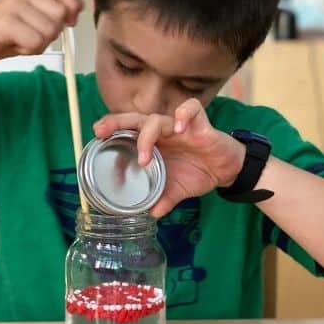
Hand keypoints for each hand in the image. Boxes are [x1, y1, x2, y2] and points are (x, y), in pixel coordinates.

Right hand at [0, 0, 83, 66]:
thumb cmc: (3, 37)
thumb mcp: (33, 22)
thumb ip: (53, 13)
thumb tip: (77, 9)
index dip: (72, 6)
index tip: (69, 23)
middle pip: (60, 14)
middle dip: (52, 33)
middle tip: (31, 37)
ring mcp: (12, 4)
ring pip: (50, 30)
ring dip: (39, 44)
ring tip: (20, 41)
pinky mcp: (6, 22)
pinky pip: (35, 41)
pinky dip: (29, 49)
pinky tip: (15, 46)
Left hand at [93, 99, 245, 217]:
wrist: (227, 170)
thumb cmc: (198, 173)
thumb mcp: (178, 191)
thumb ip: (164, 199)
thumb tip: (151, 214)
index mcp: (153, 144)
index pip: (127, 131)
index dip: (112, 130)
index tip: (96, 137)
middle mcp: (163, 132)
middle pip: (135, 118)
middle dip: (116, 122)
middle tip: (102, 131)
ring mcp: (180, 126)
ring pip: (157, 118)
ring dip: (147, 136)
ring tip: (144, 158)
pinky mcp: (200, 124)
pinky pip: (191, 109)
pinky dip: (183, 115)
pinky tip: (180, 128)